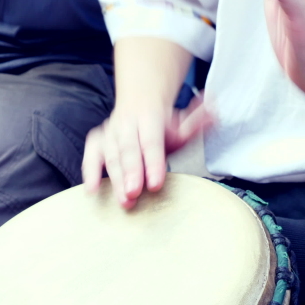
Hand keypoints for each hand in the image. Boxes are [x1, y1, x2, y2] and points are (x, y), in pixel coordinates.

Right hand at [81, 96, 213, 208]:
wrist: (137, 104)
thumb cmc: (160, 125)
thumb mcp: (180, 122)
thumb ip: (196, 122)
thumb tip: (214, 114)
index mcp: (148, 118)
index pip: (151, 142)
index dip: (153, 162)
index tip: (156, 183)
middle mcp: (126, 124)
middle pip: (128, 150)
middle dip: (131, 172)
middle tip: (135, 193)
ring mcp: (109, 133)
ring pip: (110, 156)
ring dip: (115, 179)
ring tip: (124, 200)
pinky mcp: (96, 143)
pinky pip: (90, 157)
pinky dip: (90, 172)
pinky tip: (92, 190)